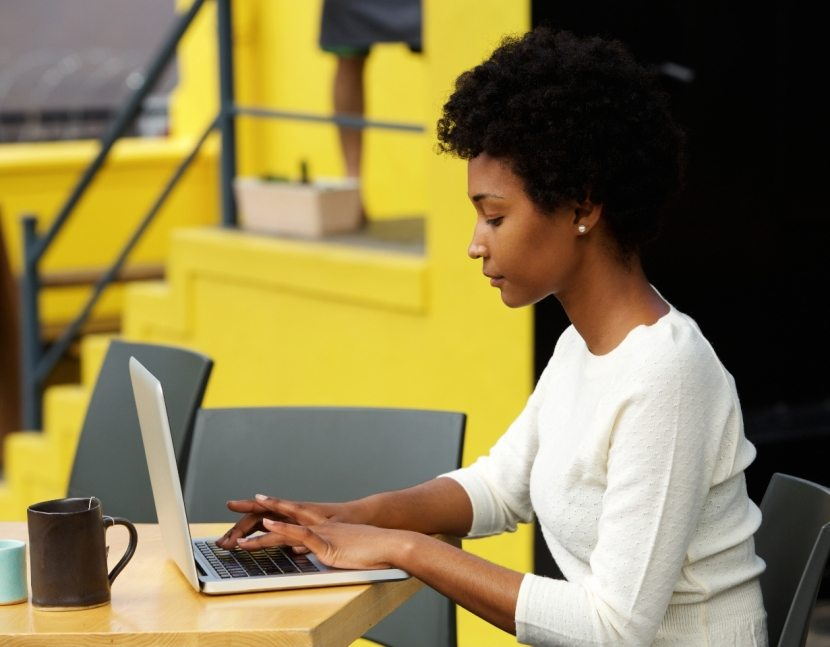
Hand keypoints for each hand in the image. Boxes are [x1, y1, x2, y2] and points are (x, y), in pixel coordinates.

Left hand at [232, 494, 409, 570]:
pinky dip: (285, 528)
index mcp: (315, 524)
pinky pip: (302, 533)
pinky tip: (271, 524)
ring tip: (241, 525)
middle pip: (279, 513)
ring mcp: (321, 530)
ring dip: (262, 524)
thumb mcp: (334, 547)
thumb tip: (294, 549)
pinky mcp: (328, 542)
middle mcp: (316, 522)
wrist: (389, 542)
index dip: (263, 511)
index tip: (245, 506)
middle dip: (254, 509)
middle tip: (231, 504)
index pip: (284, 514)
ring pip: (286, 523)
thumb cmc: (366, 548)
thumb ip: (313, 545)